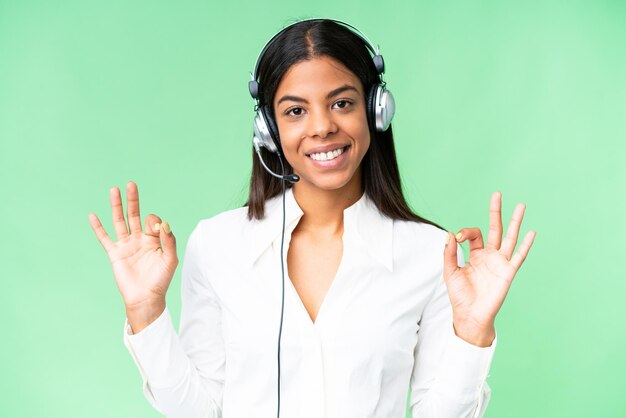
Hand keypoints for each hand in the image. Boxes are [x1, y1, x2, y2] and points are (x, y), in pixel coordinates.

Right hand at [88, 181, 178, 331]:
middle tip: (131, 184)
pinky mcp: (115, 254)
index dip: (155, 222)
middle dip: (133, 200)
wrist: (146, 298)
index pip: (152, 221)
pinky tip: (92, 215)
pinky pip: (104, 238)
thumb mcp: (170, 259)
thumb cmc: (160, 280)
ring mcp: (126, 245)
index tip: (157, 229)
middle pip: (135, 214)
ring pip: (120, 221)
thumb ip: (169, 240)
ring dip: (117, 206)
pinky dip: (98, 227)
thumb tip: (164, 223)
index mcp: (154, 239)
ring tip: (114, 189)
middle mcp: (139, 239)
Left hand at [443, 191, 535, 346]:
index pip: (475, 234)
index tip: (457, 238)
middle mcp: (490, 256)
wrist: (470, 315)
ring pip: (509, 237)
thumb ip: (449, 254)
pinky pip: (518, 256)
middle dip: (496, 212)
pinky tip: (531, 232)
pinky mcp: (508, 272)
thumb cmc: (460, 296)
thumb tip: (449, 234)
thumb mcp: (450, 272)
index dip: (465, 232)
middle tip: (497, 194)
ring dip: (514, 222)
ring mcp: (500, 263)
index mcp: (476, 255)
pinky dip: (525, 245)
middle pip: (495, 229)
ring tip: (521, 205)